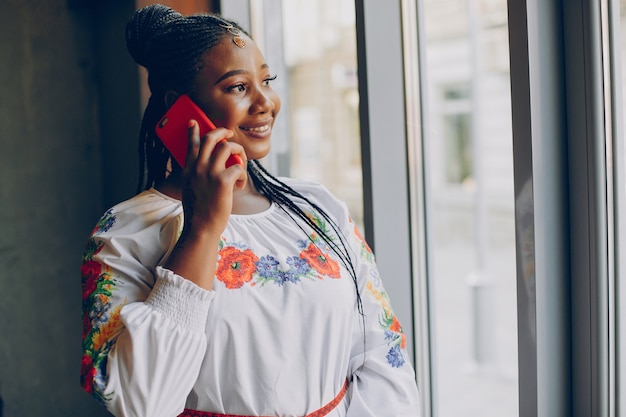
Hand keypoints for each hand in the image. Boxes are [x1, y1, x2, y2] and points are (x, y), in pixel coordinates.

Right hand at [181, 120, 246, 237]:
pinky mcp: (223, 181)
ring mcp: (210, 173)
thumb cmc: (199, 212)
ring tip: (241, 163)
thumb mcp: (191, 189)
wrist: (201, 228)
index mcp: (189, 170)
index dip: (194, 131)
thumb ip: (197, 176)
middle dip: (222, 132)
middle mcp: (198, 167)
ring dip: (238, 152)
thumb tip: (213, 167)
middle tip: (229, 134)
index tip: (194, 122)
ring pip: (228, 147)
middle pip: (211, 138)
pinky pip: (239, 167)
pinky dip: (243, 174)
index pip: (191, 145)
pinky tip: (239, 185)